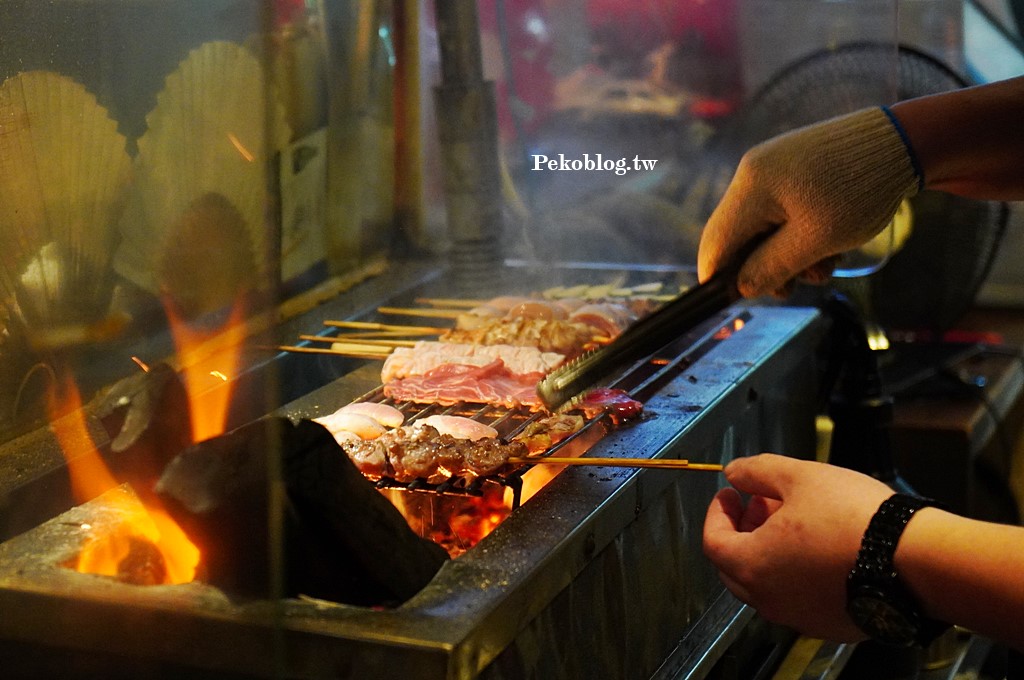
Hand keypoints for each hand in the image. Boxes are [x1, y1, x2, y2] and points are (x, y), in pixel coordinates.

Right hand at [697, 108, 918, 297]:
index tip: (735, 302)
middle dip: (763, 267)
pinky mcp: (790, 167)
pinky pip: (778, 211)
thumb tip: (741, 287)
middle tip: (797, 286)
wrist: (905, 142)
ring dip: (787, 254)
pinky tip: (829, 241)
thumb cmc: (861, 192)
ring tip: (827, 263)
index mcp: (751, 187)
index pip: (716, 243)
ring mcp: (770, 167)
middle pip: (737, 237)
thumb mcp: (817, 240)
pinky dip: (797, 234)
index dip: (718, 278)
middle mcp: (752, 173)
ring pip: (761, 228)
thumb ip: (772, 267)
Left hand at [703, 454, 893, 639]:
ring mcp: (799, 617)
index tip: (730, 494)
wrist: (915, 560)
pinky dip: (795, 571)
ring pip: (767, 583)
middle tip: (760, 503)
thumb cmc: (856, 520)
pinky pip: (798, 598)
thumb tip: (735, 472)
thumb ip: (757, 471)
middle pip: (735, 565)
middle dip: (742, 530)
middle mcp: (769, 599)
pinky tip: (819, 546)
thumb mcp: (798, 476)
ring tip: (794, 518)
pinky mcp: (829, 624)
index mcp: (752, 565)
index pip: (713, 541)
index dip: (717, 513)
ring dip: (769, 549)